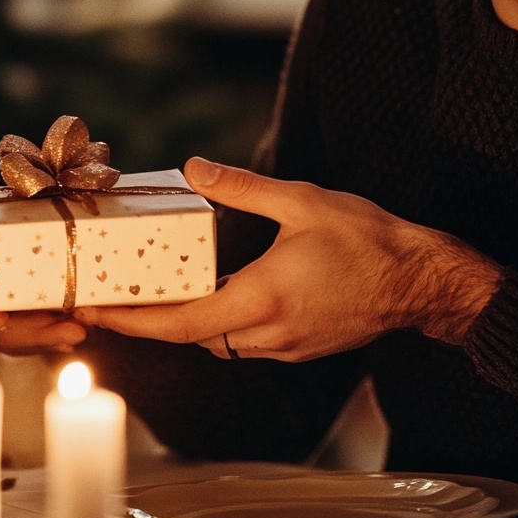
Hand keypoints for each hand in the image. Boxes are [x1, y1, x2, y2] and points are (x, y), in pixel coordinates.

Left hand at [75, 157, 500, 359]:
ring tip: (153, 295)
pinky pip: (243, 343)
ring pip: (216, 343)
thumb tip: (195, 168)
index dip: (131, 322)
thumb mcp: (302, 202)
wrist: (423, 283)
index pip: (179, 324)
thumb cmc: (368, 241)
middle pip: (190, 337)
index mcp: (261, 299)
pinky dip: (216, 326)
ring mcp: (285, 348)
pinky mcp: (300, 349)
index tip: (94, 313)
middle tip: (112, 299)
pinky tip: (211, 296)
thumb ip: (243, 188)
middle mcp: (267, 334)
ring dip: (184, 324)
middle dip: (148, 322)